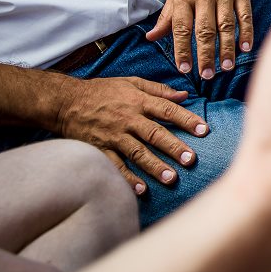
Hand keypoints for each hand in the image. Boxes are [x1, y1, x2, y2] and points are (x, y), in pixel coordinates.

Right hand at [54, 76, 206, 193]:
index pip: (167, 110)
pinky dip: (128, 178)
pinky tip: (142, 189)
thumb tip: (184, 94)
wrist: (66, 102)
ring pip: (137, 153)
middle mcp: (128, 119)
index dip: (187, 119)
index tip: (204, 130)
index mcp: (138, 101)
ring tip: (171, 178)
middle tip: (190, 160)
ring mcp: (113, 136)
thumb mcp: (131, 82)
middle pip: (155, 134)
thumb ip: (158, 89)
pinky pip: (116, 166)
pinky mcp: (100, 149)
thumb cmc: (102, 91)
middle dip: (174, 147)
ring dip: (155, 166)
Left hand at [146, 0, 252, 78]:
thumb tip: (152, 38)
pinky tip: (245, 48)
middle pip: (205, 30)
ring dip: (226, 49)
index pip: (181, 28)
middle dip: (205, 55)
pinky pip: (244, 15)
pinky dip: (246, 33)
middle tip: (206, 76)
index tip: (185, 69)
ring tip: (226, 68)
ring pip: (226, 26)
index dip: (182, 50)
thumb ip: (167, 15)